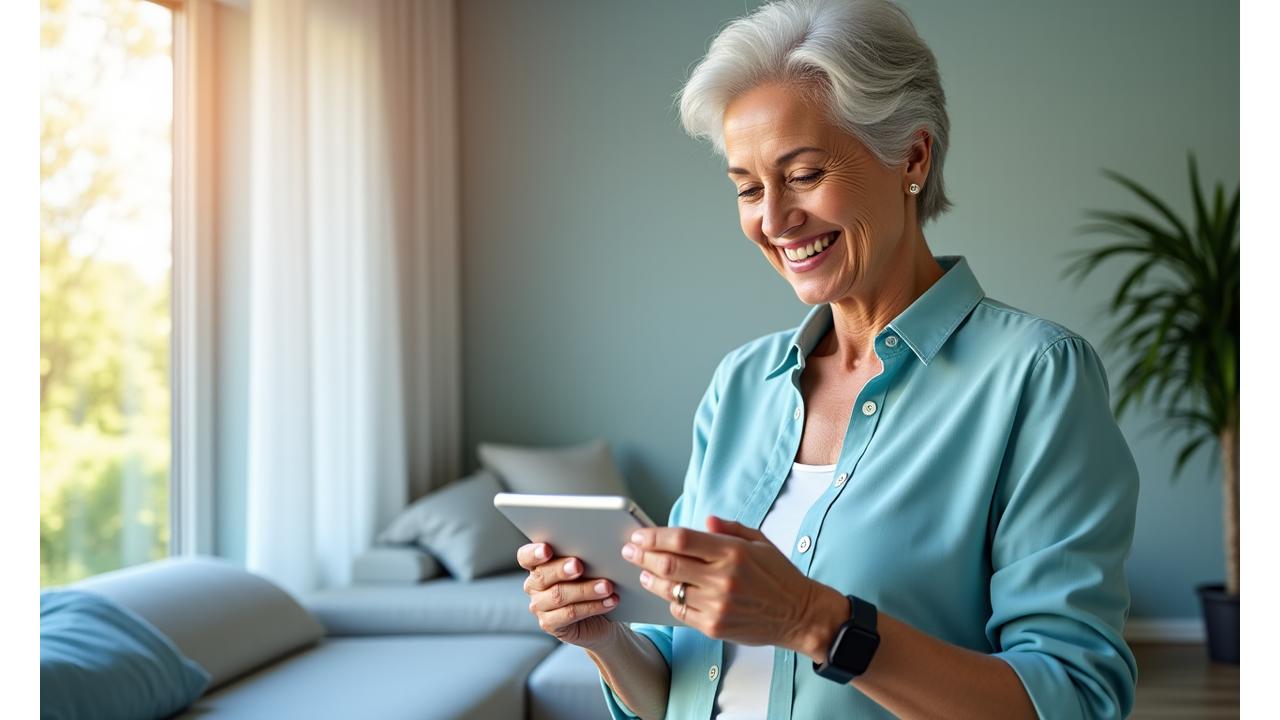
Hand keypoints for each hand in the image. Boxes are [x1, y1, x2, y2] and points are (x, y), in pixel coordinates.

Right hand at [517, 542, 619, 648]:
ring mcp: (539, 606)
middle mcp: (534, 585)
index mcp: (537, 565)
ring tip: (606, 586)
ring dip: (585, 590)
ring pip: (558, 596)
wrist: (601, 617)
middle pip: (542, 576)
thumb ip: (583, 556)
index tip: (547, 549)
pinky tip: (609, 601)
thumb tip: (597, 547)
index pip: (525, 556)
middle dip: (562, 570)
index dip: (534, 553)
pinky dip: (592, 606)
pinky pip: (570, 614)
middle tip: (579, 566)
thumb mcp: (587, 567)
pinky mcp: (549, 624)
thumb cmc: (591, 583)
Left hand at [621, 515, 839, 653]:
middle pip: (668, 564)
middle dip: (642, 555)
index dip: (654, 536)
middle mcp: (722, 578)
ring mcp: (716, 605)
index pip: (682, 540)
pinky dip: (670, 600)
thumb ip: (729, 529)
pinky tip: (667, 592)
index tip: (639, 534)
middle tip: (629, 550)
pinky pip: (680, 612)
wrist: (800, 614)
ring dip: (651, 579)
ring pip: (669, 590)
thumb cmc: (778, 576)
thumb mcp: (759, 542)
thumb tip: (703, 521)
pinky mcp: (714, 627)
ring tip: (643, 571)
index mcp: (732, 552)